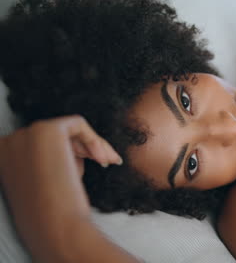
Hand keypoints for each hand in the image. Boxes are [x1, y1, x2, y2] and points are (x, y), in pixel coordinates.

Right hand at [0, 115, 121, 259]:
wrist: (57, 227)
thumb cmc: (54, 213)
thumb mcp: (46, 180)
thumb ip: (52, 159)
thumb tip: (77, 146)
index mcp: (2, 158)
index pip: (41, 145)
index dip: (70, 153)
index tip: (92, 164)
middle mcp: (7, 143)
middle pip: (55, 136)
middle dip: (84, 149)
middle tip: (108, 162)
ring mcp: (24, 134)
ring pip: (68, 129)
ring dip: (92, 146)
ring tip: (109, 162)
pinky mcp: (46, 130)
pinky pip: (78, 124)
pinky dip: (94, 139)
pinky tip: (104, 158)